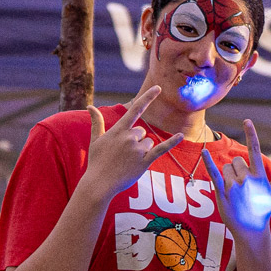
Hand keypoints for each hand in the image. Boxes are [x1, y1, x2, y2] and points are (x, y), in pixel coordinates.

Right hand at [82, 86, 183, 203]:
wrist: (99, 183)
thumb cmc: (97, 162)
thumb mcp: (96, 140)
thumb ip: (97, 122)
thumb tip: (89, 106)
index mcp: (118, 130)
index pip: (135, 109)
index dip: (148, 97)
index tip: (158, 88)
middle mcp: (129, 137)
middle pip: (142, 131)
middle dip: (136, 141)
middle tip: (124, 154)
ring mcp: (137, 149)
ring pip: (149, 142)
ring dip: (143, 150)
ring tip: (129, 161)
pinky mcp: (145, 161)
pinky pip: (161, 149)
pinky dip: (172, 142)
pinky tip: (181, 135)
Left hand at [205, 120, 270, 253]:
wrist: (251, 231)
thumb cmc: (263, 211)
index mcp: (259, 176)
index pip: (255, 150)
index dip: (251, 134)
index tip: (247, 120)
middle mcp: (246, 178)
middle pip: (237, 161)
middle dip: (238, 169)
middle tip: (242, 188)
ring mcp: (234, 185)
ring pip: (226, 168)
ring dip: (228, 176)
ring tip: (235, 192)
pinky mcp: (222, 192)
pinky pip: (214, 173)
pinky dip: (208, 162)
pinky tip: (204, 152)